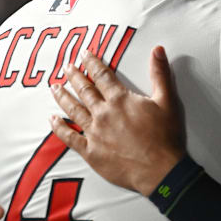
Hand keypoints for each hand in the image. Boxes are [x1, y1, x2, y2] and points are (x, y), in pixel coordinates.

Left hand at [50, 46, 185, 196]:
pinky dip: (59, 128)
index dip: (92, 63)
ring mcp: (94, 133)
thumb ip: (160, 73)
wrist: (159, 170)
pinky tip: (53, 120)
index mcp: (120, 100)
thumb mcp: (167, 101)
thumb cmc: (164, 137)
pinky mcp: (91, 151)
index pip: (102, 75)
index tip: (84, 54)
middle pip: (84, 90)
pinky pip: (69, 137)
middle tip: (66, 67)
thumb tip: (157, 50)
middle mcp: (103, 113)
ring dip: (63, 97)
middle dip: (74, 76)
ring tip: (54, 87)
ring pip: (73, 110)